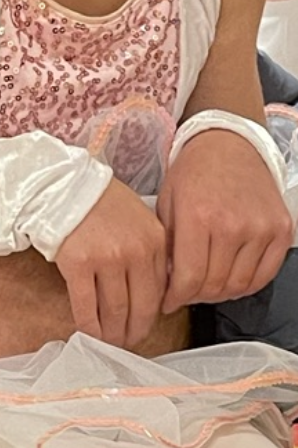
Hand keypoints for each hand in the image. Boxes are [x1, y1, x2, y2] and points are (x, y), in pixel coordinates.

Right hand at [53, 178, 166, 349]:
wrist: (62, 183)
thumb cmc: (98, 199)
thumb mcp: (138, 217)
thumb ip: (150, 250)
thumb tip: (154, 291)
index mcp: (155, 240)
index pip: (159, 291)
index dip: (151, 315)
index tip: (143, 326)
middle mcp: (135, 251)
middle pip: (140, 306)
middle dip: (134, 331)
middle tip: (127, 342)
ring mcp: (106, 258)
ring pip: (115, 311)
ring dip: (113, 333)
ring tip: (109, 342)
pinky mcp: (78, 263)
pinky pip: (86, 306)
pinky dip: (89, 325)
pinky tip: (88, 332)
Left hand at [157, 128, 291, 310]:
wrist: (229, 144)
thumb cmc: (193, 171)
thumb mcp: (168, 200)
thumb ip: (167, 242)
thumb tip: (165, 282)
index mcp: (198, 215)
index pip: (189, 277)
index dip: (176, 298)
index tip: (167, 303)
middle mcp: (232, 225)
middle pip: (214, 285)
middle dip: (195, 296)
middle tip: (185, 294)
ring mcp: (261, 229)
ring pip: (240, 285)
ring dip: (220, 293)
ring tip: (205, 287)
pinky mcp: (281, 231)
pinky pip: (264, 275)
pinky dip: (246, 284)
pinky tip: (230, 279)